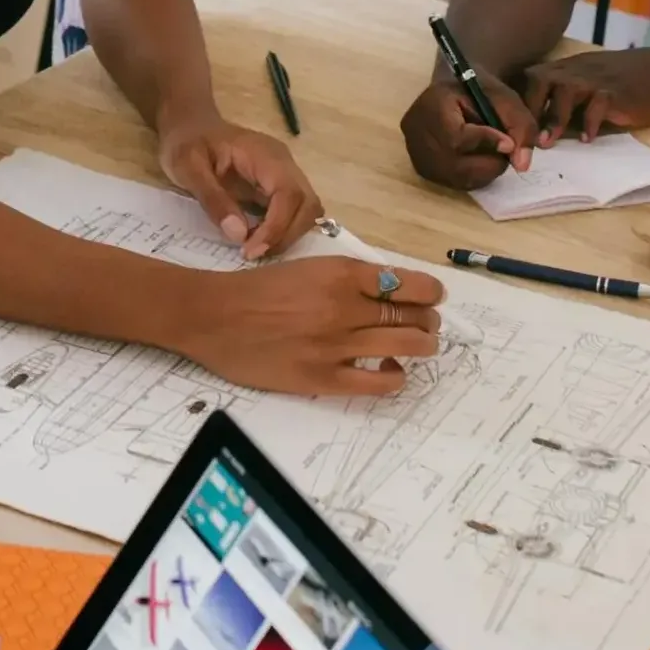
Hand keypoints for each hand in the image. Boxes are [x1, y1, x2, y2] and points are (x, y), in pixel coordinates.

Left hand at [160, 117, 321, 259]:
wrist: (188, 125)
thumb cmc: (186, 142)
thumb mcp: (187, 168)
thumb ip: (212, 199)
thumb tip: (239, 234)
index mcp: (265, 155)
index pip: (289, 194)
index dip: (277, 227)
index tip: (250, 250)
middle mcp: (284, 164)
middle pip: (308, 204)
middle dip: (287, 236)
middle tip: (252, 254)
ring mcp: (284, 176)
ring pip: (307, 211)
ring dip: (288, 236)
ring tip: (254, 250)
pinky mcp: (277, 188)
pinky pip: (294, 213)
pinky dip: (283, 232)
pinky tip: (257, 242)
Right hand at [179, 254, 445, 395]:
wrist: (215, 316)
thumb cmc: (258, 289)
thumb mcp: (309, 267)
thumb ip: (348, 278)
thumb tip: (389, 290)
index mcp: (341, 273)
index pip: (409, 284)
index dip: (430, 293)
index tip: (434, 298)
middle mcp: (344, 307)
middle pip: (413, 317)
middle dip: (429, 322)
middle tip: (426, 325)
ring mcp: (335, 345)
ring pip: (405, 347)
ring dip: (422, 347)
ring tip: (418, 347)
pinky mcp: (322, 378)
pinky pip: (377, 382)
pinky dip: (396, 377)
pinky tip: (392, 371)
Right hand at [400, 73, 537, 190]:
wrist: (458, 92)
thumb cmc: (481, 91)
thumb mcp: (505, 98)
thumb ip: (520, 126)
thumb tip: (521, 165)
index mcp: (432, 103)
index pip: (456, 136)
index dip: (486, 143)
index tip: (509, 143)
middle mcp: (415, 130)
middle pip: (454, 162)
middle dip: (488, 162)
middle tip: (506, 151)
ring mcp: (415, 151)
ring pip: (454, 176)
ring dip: (483, 171)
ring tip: (494, 153)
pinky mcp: (421, 167)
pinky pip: (451, 181)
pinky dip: (472, 176)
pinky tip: (480, 160)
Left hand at [523, 48, 649, 141]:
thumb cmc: (628, 85)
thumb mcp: (592, 86)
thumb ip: (568, 102)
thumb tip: (539, 129)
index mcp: (568, 68)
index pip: (530, 76)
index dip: (516, 99)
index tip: (508, 125)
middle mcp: (578, 70)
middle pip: (539, 79)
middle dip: (528, 108)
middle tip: (522, 137)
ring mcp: (598, 79)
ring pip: (564, 89)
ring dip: (553, 117)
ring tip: (547, 143)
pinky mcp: (618, 92)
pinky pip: (598, 103)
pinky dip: (590, 122)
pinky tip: (587, 140)